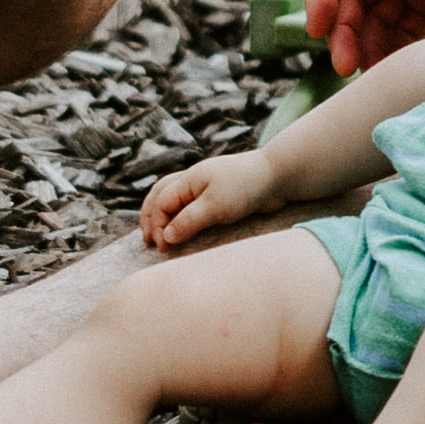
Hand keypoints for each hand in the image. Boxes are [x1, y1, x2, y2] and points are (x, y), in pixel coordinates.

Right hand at [140, 150, 278, 248]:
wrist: (278, 176)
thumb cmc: (245, 187)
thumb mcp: (215, 207)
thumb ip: (188, 222)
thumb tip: (166, 237)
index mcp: (188, 179)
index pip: (161, 202)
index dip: (157, 225)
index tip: (163, 247)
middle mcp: (192, 181)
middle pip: (160, 196)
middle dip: (150, 218)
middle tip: (147, 241)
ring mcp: (204, 187)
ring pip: (173, 199)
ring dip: (162, 216)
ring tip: (158, 235)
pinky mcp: (216, 197)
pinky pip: (190, 206)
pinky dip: (179, 217)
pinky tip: (181, 229)